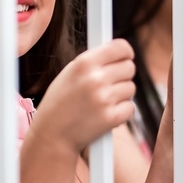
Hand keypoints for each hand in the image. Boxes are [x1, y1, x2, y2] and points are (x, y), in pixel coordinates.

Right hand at [34, 39, 135, 153]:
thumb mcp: (69, 74)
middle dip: (123, 75)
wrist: (52, 135)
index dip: (126, 52)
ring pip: (130, 88)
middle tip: (111, 83)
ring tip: (102, 102)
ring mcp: (104, 99)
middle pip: (129, 67)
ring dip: (121, 95)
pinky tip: (105, 114)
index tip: (126, 57)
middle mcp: (95, 79)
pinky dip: (122, 112)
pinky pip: (130, 107)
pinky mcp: (111, 117)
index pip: (120, 47)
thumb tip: (120, 52)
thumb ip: (93, 62)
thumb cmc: (60, 103)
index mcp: (84, 63)